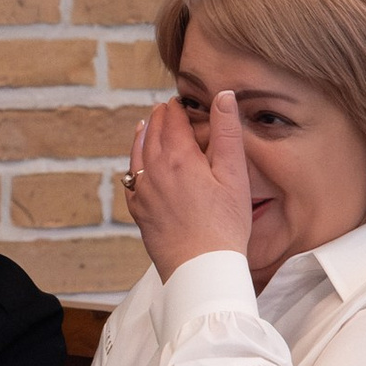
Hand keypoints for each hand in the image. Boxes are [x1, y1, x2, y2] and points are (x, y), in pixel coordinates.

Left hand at [123, 87, 251, 279]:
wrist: (201, 268)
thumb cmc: (225, 225)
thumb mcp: (234, 175)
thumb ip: (227, 132)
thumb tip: (223, 96)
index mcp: (178, 157)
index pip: (172, 120)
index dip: (176, 108)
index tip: (179, 100)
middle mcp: (154, 171)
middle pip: (152, 134)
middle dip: (159, 118)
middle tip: (164, 108)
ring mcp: (143, 192)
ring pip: (137, 155)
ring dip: (142, 137)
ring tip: (145, 126)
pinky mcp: (139, 212)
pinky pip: (130, 181)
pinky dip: (133, 166)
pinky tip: (136, 168)